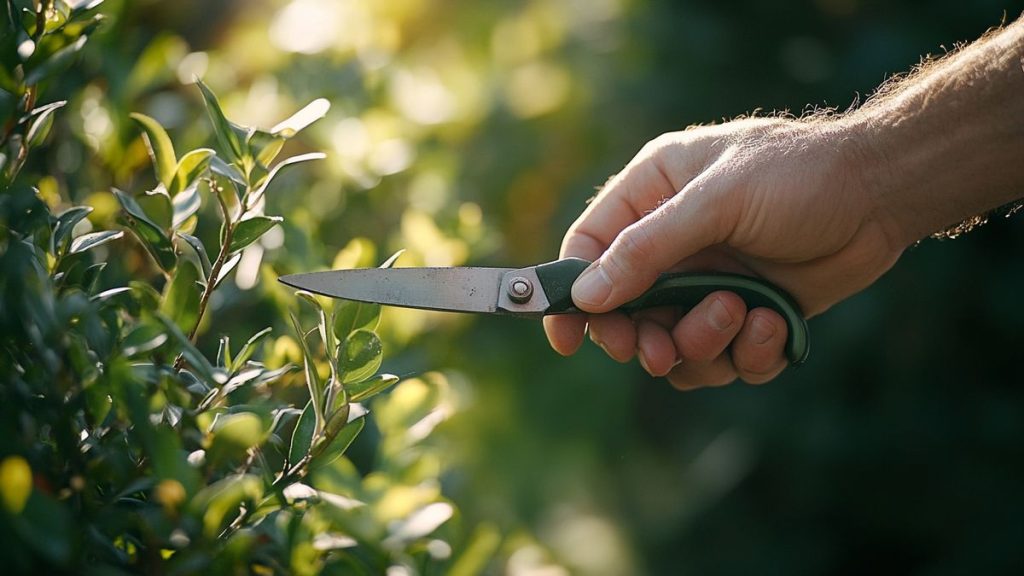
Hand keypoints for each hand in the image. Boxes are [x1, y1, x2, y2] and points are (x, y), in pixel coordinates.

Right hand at [543, 118, 905, 387]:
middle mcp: (671, 243)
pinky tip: (774, 325)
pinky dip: (748, 355)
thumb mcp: (717, 200)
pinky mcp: (746, 315)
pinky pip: (725, 360)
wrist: (882, 195)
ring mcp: (707, 282)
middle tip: (657, 350)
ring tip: (739, 312)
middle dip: (641, 336)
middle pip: (623, 312)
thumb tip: (586, 296)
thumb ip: (648, 249)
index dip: (570, 297)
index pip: (588, 250)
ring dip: (702, 344)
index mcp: (651, 195)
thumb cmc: (799, 175)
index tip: (568, 340)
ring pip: (674, 344)